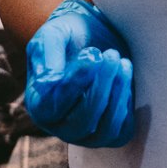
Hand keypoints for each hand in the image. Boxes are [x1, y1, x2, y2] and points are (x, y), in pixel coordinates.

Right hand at [25, 0, 136, 147]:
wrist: (94, 35)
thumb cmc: (69, 36)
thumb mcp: (53, 34)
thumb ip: (47, 53)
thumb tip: (49, 81)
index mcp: (39, 105)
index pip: (53, 105)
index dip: (75, 82)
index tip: (92, 54)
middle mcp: (60, 125)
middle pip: (82, 121)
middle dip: (101, 87)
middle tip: (112, 55)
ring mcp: (86, 134)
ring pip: (105, 129)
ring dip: (117, 94)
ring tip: (123, 62)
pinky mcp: (111, 133)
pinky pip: (122, 132)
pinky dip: (127, 106)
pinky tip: (125, 77)